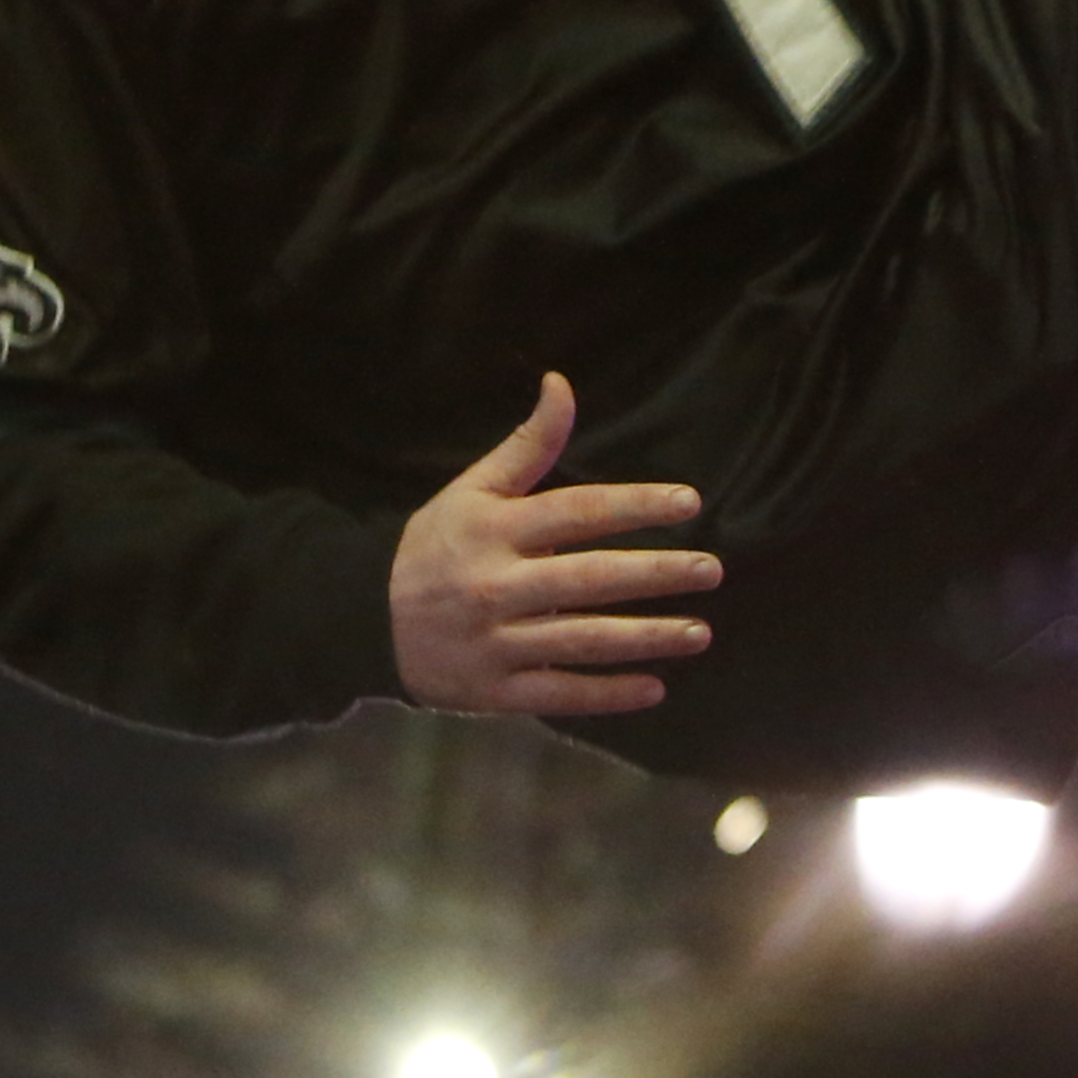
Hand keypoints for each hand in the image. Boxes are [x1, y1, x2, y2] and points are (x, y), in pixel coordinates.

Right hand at [389, 372, 715, 717]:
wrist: (366, 620)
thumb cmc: (436, 546)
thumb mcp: (472, 489)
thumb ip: (528, 444)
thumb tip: (562, 383)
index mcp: (495, 529)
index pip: (578, 512)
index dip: (636, 504)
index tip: (690, 502)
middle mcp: (497, 585)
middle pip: (590, 578)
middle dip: (656, 573)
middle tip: (711, 570)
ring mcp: (495, 643)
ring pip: (582, 641)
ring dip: (646, 638)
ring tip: (699, 633)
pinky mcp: (493, 692)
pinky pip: (559, 693)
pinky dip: (607, 694)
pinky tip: (654, 688)